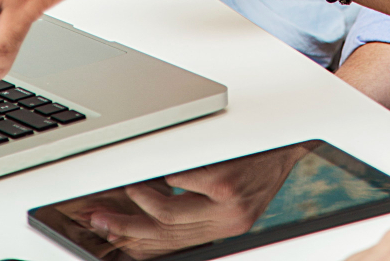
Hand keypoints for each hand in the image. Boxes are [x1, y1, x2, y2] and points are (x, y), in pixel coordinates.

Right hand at [79, 146, 307, 258]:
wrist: (290, 143)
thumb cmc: (258, 165)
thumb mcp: (232, 199)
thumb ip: (197, 210)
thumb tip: (153, 212)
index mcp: (221, 232)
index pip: (167, 247)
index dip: (133, 242)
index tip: (107, 232)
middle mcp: (225, 225)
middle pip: (163, 234)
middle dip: (125, 227)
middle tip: (99, 218)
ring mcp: (226, 206)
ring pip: (168, 213)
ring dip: (141, 201)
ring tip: (128, 188)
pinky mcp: (226, 183)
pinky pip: (184, 183)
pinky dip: (166, 176)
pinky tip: (156, 170)